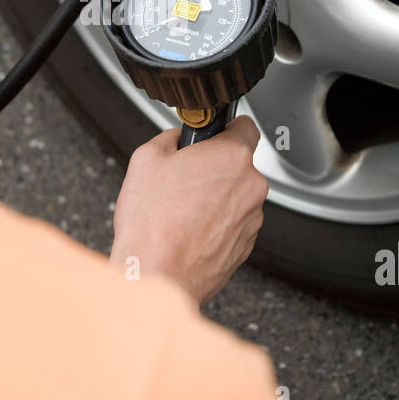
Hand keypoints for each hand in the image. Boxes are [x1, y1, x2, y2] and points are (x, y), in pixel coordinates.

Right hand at [110, 116, 268, 305]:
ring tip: (181, 209)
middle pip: (238, 163)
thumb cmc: (153, 223)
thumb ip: (170, 137)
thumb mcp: (147, 158)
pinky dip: (216, 222)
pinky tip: (189, 228)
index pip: (245, 124)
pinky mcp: (246, 245)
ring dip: (215, 196)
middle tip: (182, 177)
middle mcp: (251, 186)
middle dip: (213, 166)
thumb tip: (178, 138)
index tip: (209, 134)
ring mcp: (252, 218)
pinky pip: (233, 222)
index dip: (223, 127)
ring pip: (236, 195)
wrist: (158, 274)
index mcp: (232, 156)